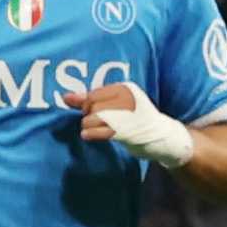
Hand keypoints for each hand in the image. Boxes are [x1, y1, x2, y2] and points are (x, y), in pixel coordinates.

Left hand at [65, 79, 194, 167]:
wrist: (161, 137)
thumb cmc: (135, 119)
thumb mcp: (115, 104)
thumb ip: (89, 99)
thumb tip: (66, 97)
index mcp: (126, 89)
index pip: (93, 94)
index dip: (88, 105)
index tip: (93, 112)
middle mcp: (127, 99)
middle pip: (92, 106)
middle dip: (89, 116)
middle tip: (96, 122)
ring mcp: (126, 115)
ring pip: (93, 118)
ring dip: (89, 126)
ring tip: (94, 129)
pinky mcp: (124, 131)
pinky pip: (99, 131)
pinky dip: (91, 134)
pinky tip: (88, 135)